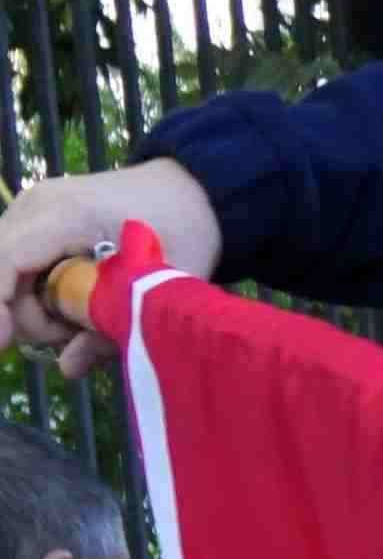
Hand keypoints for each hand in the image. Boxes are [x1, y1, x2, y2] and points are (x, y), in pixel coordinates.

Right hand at [0, 162, 217, 376]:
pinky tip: (73, 302)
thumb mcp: (164, 282)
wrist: (189, 188)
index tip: (5, 344)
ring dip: (32, 307)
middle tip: (74, 333)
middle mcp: (36, 205)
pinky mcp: (32, 221)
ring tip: (82, 317)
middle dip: (24, 314)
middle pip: (0, 271)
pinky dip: (35, 293)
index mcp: (67, 213)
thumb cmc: (183, 228)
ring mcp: (30, 210)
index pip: (6, 261)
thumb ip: (116, 325)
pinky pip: (14, 266)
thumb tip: (67, 369)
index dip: (0, 306)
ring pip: (3, 272)